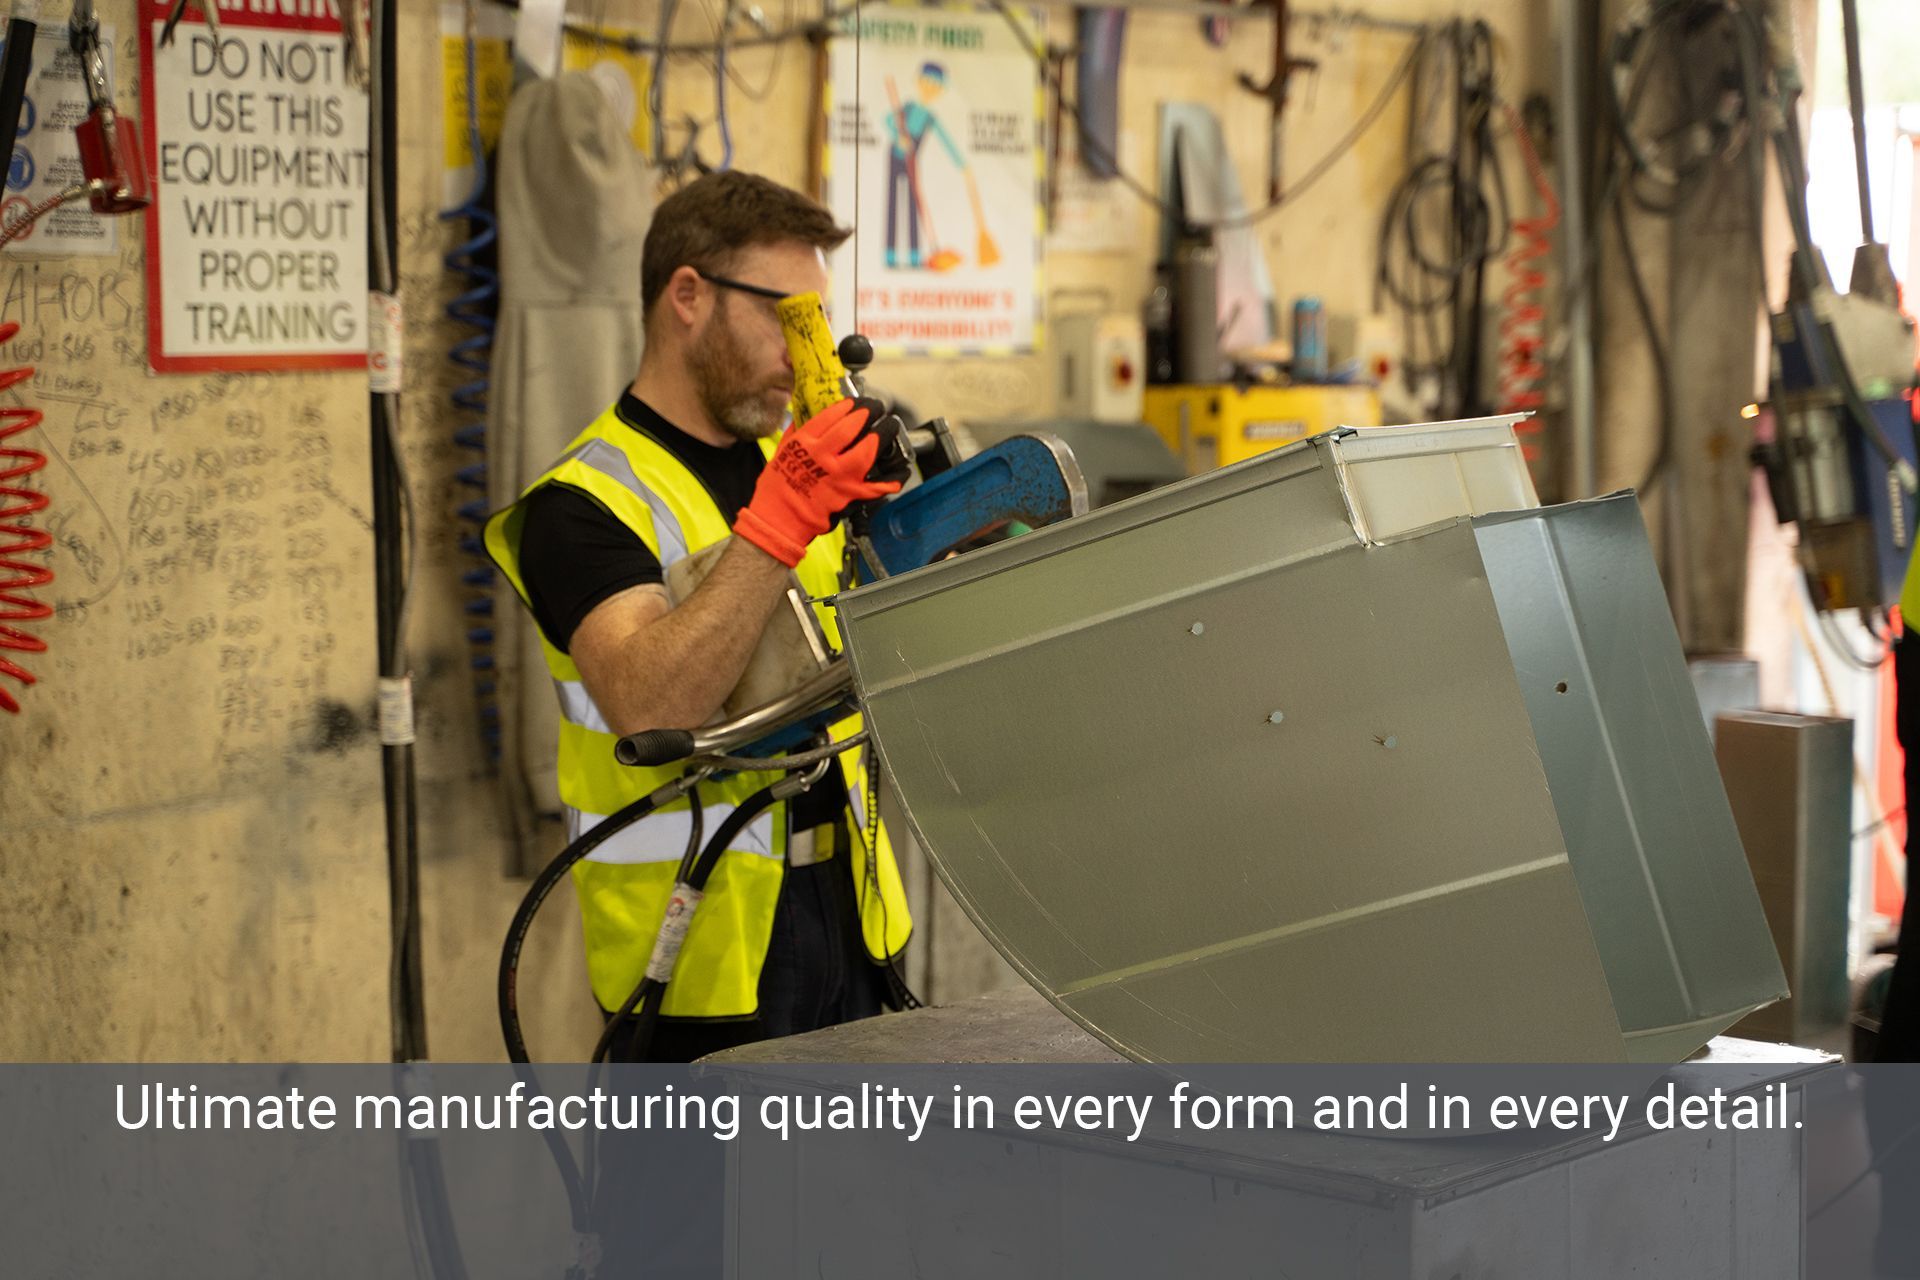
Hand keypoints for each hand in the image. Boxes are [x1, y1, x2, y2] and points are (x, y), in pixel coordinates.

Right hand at [733, 399, 901, 566]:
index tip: (854, 403)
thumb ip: (795, 431)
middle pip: (850, 429)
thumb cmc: (776, 488)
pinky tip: (901, 469)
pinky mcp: (849, 495)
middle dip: (867, 414)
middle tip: (875, 408)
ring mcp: (838, 477)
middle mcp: (823, 458)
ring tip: (889, 427)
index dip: (845, 406)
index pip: (829, 417)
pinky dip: (891, 479)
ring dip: (881, 437)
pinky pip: (875, 486)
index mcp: (804, 444)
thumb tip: (803, 414)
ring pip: (866, 452)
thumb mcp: (780, 451)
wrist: (779, 519)